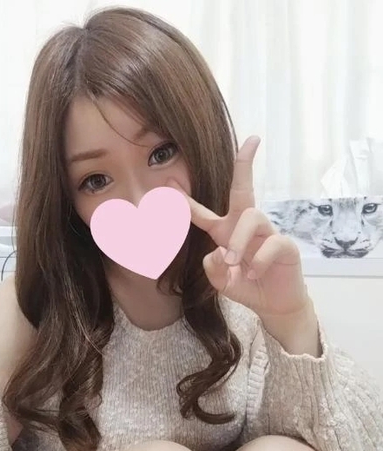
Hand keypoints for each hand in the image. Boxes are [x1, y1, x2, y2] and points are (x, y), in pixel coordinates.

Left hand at [168, 136, 309, 320]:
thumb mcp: (223, 284)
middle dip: (244, 165)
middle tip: (251, 141)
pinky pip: (272, 243)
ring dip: (239, 240)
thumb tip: (218, 253)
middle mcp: (245, 227)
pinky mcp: (285, 246)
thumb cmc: (248, 287)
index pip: (202, 214)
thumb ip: (214, 271)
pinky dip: (259, 260)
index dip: (185, 201)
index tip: (169, 181)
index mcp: (225, 234)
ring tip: (235, 263)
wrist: (275, 305)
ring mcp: (267, 234)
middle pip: (243, 189)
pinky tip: (254, 273)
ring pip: (252, 217)